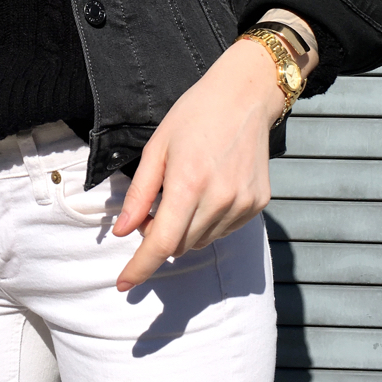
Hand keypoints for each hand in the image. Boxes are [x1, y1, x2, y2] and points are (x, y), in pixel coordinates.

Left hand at [111, 39, 286, 291]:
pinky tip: (209, 190)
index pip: (160, 244)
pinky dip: (208, 222)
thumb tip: (122, 232)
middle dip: (159, 237)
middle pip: (179, 246)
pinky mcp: (258, 204)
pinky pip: (223, 230)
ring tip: (185, 191)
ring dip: (185, 230)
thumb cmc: (194, 116)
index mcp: (188, 184)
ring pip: (201, 242)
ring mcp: (243, 204)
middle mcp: (219, 199)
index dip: (140, 268)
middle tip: (155, 205)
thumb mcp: (157, 148)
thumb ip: (139, 194)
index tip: (124, 285)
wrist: (245, 96)